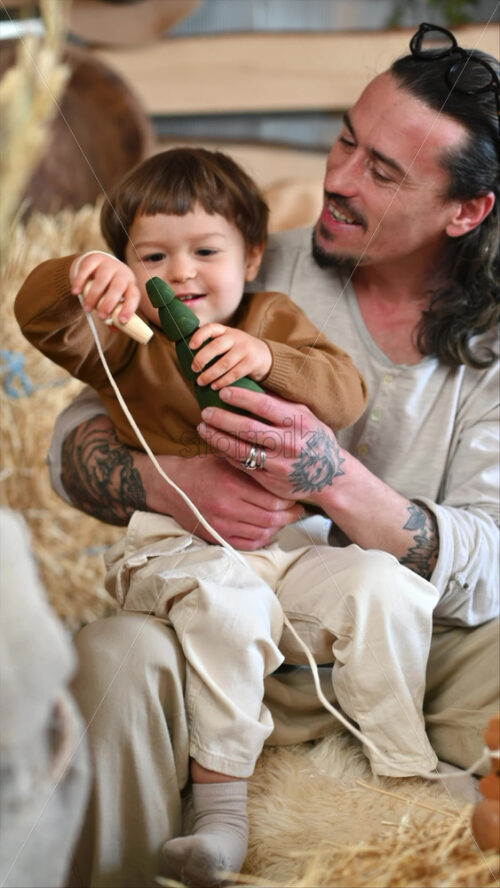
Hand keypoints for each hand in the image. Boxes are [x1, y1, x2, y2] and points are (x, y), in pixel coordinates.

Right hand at [70, 252, 140, 324]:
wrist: (98, 266)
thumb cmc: (109, 289)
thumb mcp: (115, 300)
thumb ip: (114, 314)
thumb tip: (114, 329)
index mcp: (131, 285)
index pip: (134, 296)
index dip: (129, 308)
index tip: (121, 320)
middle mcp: (122, 273)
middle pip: (118, 287)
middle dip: (109, 303)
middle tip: (101, 316)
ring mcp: (108, 264)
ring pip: (102, 279)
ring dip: (94, 296)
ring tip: (87, 309)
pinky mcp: (94, 259)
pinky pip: (87, 269)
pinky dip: (80, 281)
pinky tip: (76, 292)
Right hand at [142, 452, 302, 549]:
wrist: (171, 486)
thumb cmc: (203, 469)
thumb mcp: (227, 459)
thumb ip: (251, 467)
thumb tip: (281, 473)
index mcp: (232, 485)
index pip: (273, 500)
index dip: (289, 501)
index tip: (295, 497)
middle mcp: (227, 507)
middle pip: (271, 519)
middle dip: (289, 516)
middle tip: (297, 510)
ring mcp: (221, 525)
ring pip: (262, 533)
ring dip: (278, 528)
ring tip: (283, 519)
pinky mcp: (216, 536)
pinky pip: (248, 544)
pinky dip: (263, 539)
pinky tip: (268, 530)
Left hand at [189, 324, 271, 388]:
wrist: (265, 356)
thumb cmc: (238, 351)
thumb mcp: (228, 342)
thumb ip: (213, 345)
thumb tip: (188, 358)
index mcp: (226, 331)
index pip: (211, 328)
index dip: (199, 336)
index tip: (190, 346)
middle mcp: (235, 338)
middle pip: (216, 346)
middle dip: (202, 358)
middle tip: (194, 369)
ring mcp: (245, 349)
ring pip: (224, 363)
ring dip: (210, 374)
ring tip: (201, 382)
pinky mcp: (251, 362)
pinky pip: (234, 373)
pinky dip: (223, 381)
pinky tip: (215, 387)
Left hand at [196, 385, 345, 503]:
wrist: (331, 476)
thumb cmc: (315, 440)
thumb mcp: (306, 416)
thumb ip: (282, 403)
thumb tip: (253, 385)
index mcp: (298, 422)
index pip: (264, 405)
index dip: (240, 397)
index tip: (223, 392)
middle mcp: (289, 443)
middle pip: (247, 428)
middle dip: (221, 418)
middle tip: (205, 412)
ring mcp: (279, 464)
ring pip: (241, 450)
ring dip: (217, 438)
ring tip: (203, 428)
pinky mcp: (271, 481)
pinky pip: (243, 466)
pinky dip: (227, 455)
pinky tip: (217, 446)